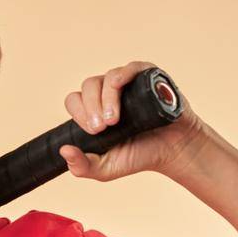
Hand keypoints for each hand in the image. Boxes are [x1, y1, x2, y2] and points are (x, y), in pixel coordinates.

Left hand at [59, 60, 208, 180]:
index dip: (79, 113)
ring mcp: (128, 82)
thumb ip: (82, 166)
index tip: (94, 131)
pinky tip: (119, 85)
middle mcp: (108, 92)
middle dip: (90, 107)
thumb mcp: (105, 169)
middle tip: (102, 128)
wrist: (173, 151)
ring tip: (114, 120)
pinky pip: (131, 67)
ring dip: (106, 97)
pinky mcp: (147, 76)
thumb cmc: (139, 156)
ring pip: (106, 78)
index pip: (75, 100)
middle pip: (88, 86)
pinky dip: (122, 74)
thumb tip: (63, 150)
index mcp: (94, 109)